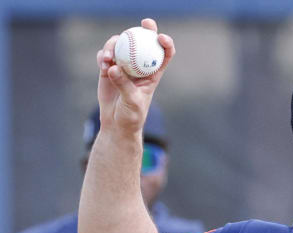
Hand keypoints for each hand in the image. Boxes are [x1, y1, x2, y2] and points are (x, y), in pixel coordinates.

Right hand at [96, 18, 174, 139]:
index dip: (165, 43)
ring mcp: (124, 66)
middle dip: (144, 30)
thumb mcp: (132, 102)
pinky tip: (102, 63)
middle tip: (139, 25)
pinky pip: (105, 55)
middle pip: (143, 43)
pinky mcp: (108, 69)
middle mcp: (139, 66)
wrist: (116, 124)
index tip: (161, 37)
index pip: (164, 55)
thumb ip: (124, 85)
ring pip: (121, 46)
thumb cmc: (131, 116)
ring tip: (107, 57)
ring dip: (114, 46)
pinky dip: (103, 56)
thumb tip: (114, 67)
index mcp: (153, 74)